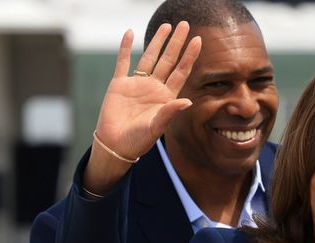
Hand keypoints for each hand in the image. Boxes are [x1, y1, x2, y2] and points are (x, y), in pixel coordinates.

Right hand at [84, 21, 201, 194]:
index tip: (198, 41)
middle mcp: (154, 87)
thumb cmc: (139, 141)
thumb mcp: (157, 127)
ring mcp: (137, 84)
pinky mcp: (119, 84)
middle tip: (185, 25)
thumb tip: (188, 102)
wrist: (116, 146)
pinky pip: (123, 62)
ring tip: (166, 26)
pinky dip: (125, 48)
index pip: (181, 71)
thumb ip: (170, 112)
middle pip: (168, 60)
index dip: (189, 56)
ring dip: (157, 42)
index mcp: (166, 97)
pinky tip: (130, 33)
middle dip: (177, 43)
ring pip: (149, 57)